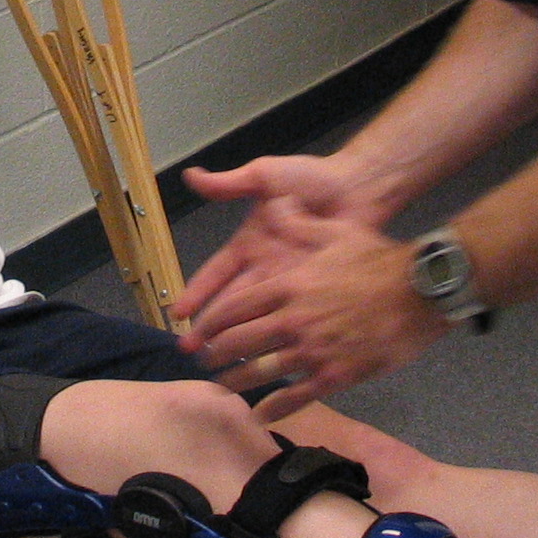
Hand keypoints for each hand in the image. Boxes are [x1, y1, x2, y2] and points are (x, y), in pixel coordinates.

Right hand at [174, 153, 384, 340]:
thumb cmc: (311, 178)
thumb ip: (230, 184)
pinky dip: (281, 334)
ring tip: (223, 362)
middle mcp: (265, 268)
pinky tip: (271, 354)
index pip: (216, 274)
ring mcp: (290, 282)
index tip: (177, 314)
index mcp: (249, 244)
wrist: (359, 186)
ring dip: (241, 337)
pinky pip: (293, 316)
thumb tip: (192, 176)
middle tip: (192, 352)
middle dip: (211, 327)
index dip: (196, 293)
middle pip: (233, 303)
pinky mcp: (315, 291)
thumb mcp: (264, 176)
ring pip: (259, 316)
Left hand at [181, 205, 445, 419]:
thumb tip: (275, 205)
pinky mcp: (334, 375)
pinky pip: (296, 396)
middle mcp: (293, 320)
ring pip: (261, 371)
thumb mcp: (335, 232)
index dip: (211, 322)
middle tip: (203, 362)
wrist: (420, 291)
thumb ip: (299, 223)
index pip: (235, 307)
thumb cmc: (378, 259)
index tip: (198, 331)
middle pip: (239, 341)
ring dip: (236, 381)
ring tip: (222, 387)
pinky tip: (260, 415)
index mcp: (289, 286)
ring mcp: (313, 350)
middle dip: (215, 353)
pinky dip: (274, 407)